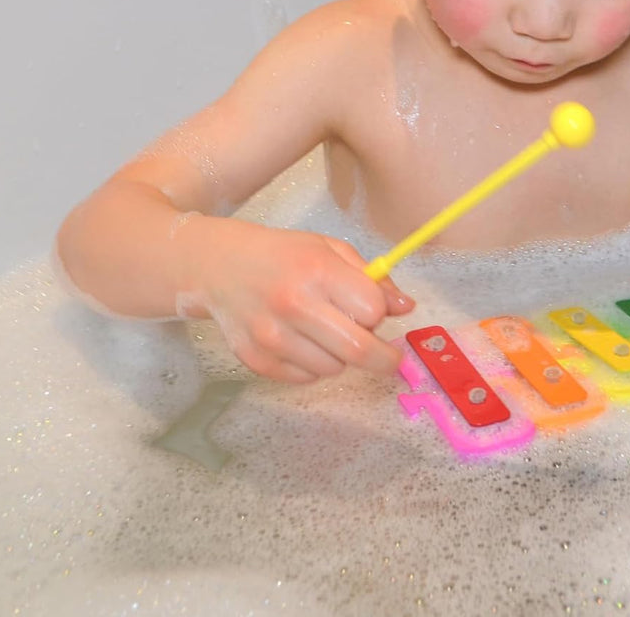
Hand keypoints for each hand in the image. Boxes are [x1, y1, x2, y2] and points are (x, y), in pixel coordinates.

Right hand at [179, 221, 414, 382]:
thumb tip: (407, 308)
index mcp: (317, 271)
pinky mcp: (256, 360)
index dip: (379, 313)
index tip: (375, 312)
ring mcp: (271, 336)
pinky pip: (306, 378)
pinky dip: (314, 366)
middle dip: (383, 358)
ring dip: (342, 357)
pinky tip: (303, 342)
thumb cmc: (285, 255)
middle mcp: (293, 305)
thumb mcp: (331, 250)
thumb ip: (372, 279)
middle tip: (389, 358)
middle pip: (358, 350)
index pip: (372, 310)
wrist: (221, 267)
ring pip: (333, 368)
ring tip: (327, 333)